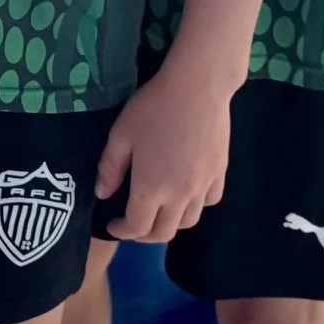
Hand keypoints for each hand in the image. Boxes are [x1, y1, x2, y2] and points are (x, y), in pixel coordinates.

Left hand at [95, 52, 235, 241]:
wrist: (198, 88)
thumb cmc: (153, 108)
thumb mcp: (121, 134)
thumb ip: (110, 168)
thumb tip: (103, 194)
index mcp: (151, 188)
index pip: (136, 226)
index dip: (122, 231)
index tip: (112, 225)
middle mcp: (180, 195)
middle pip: (164, 233)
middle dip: (144, 235)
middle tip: (132, 226)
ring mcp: (203, 186)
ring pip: (189, 221)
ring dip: (170, 225)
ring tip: (158, 214)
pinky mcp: (220, 174)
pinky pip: (209, 202)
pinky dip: (195, 207)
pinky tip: (187, 195)